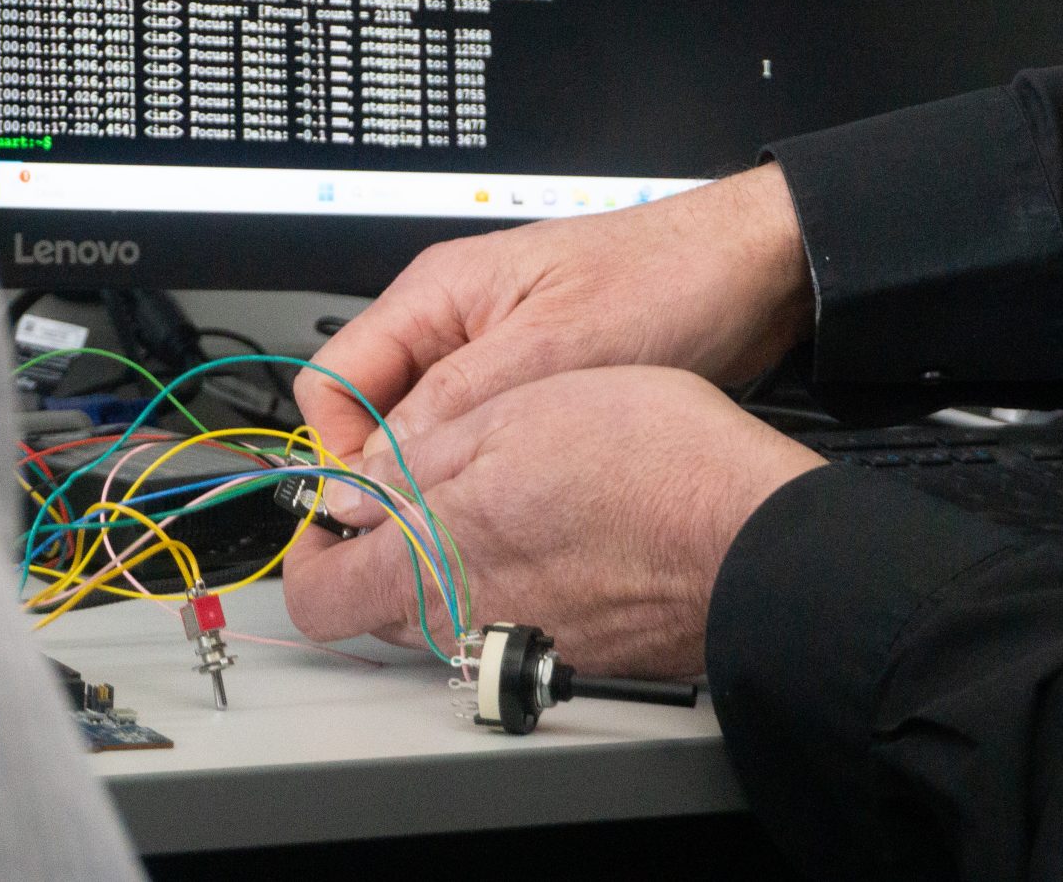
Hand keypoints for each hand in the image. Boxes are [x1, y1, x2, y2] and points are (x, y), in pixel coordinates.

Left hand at [282, 367, 822, 678]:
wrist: (753, 533)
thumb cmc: (650, 467)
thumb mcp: (513, 413)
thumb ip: (417, 458)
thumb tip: (350, 494)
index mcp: (435, 560)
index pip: (318, 595)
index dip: (308, 549)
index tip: (334, 508)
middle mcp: (468, 621)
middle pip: (378, 608)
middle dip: (381, 547)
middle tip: (417, 485)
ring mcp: (524, 642)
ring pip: (447, 614)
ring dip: (450, 560)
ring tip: (496, 493)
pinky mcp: (578, 650)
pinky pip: (515, 620)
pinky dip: (516, 580)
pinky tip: (558, 528)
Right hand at [296, 165, 814, 468]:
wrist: (752, 272)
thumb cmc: (666, 280)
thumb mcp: (552, 349)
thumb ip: (452, 404)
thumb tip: (372, 471)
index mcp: (436, 294)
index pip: (333, 383)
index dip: (341, 451)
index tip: (379, 507)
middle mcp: (453, 322)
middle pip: (372, 416)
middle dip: (395, 474)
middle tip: (437, 526)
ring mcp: (491, 353)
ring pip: (428, 435)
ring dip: (449, 477)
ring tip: (492, 511)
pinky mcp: (532, 383)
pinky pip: (480, 439)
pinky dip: (491, 471)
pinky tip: (526, 496)